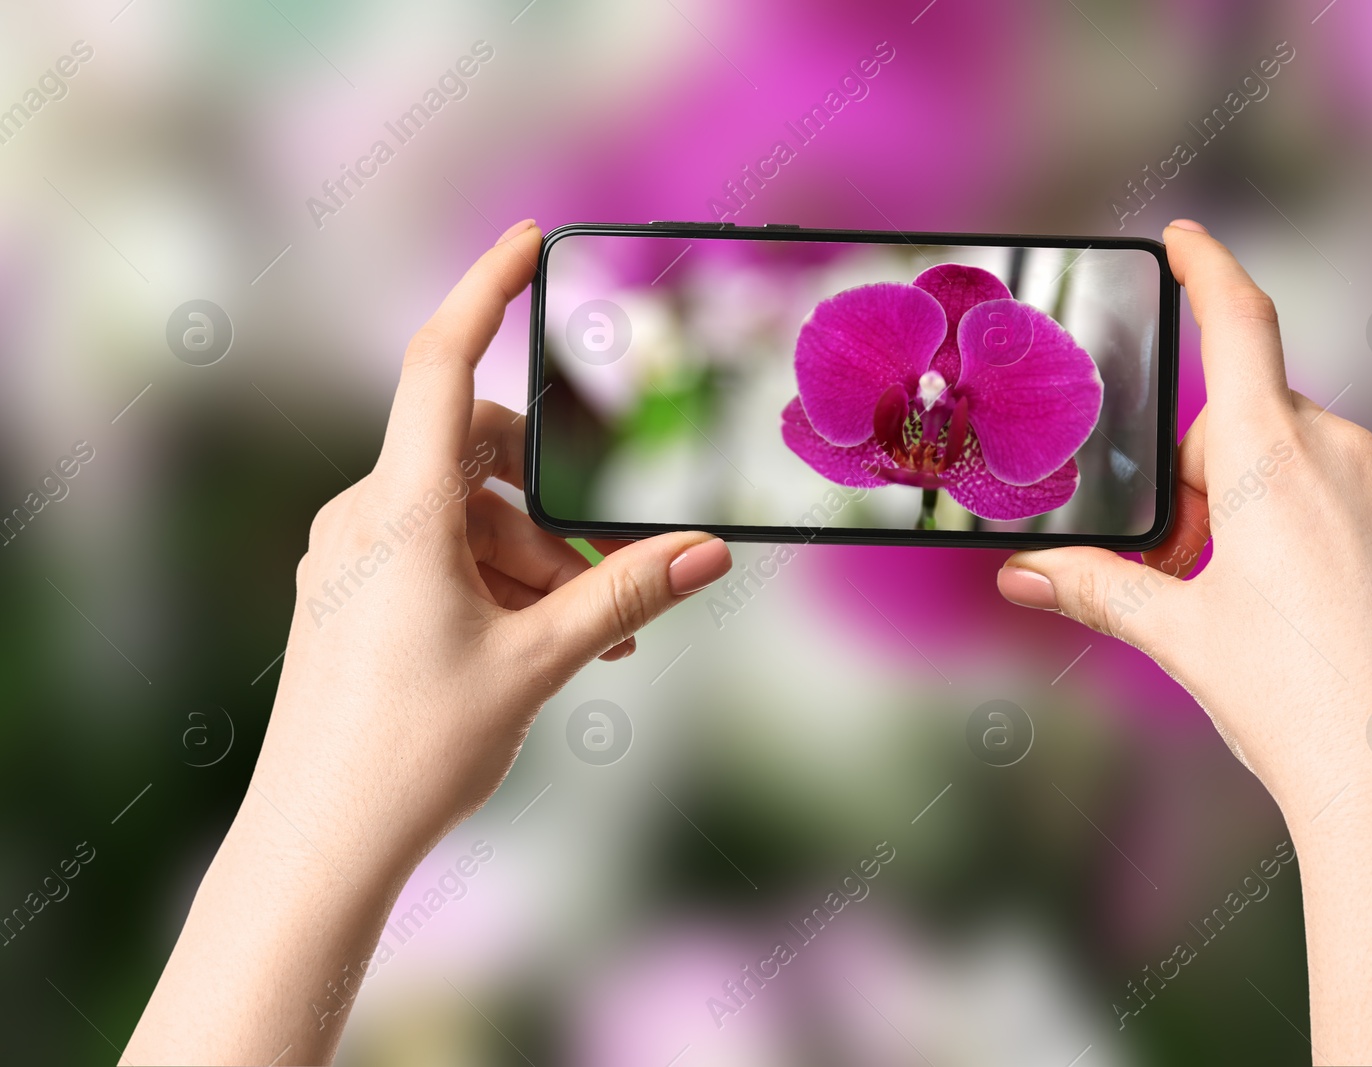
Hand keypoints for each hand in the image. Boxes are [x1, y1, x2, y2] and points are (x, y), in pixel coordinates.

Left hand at [123, 220, 731, 1065]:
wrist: (319, 842)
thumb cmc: (412, 750)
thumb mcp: (538, 661)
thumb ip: (626, 594)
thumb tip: (710, 551)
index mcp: (398, 511)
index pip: (438, 364)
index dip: (485, 292)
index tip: (527, 239)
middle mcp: (364, 517)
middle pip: (479, 461)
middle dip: (555, 513)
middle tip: (613, 589)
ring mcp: (350, 557)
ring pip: (467, 519)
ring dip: (536, 563)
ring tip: (589, 648)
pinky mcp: (351, 593)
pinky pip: (438, 555)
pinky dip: (496, 583)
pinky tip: (537, 647)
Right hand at [996, 221, 1371, 1064]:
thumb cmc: (1297, 703)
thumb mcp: (1178, 635)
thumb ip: (1097, 588)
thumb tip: (1024, 576)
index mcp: (1273, 459)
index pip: (1239, 325)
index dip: (1207, 269)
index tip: (1184, 236)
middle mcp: (1343, 456)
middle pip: (1246, 423)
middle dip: (1198, 479)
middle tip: (1174, 568)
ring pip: (1298, 462)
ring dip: (1251, 505)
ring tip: (1233, 601)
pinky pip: (1348, 495)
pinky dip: (1306, 526)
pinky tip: (1294, 607)